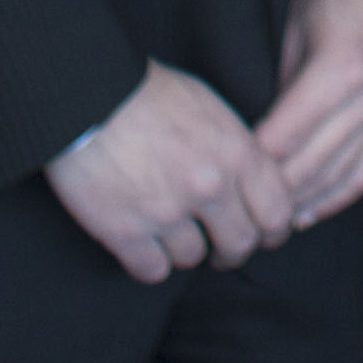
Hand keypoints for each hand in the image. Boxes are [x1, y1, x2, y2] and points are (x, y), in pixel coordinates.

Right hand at [42, 61, 299, 284]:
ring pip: (193, 258)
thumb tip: (249, 182)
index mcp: (237, 152)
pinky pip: (152, 270)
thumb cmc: (147, 91)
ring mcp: (167, 211)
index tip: (261, 235)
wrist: (85, 92)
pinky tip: (141, 244)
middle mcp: (210, 186)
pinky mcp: (125, 230)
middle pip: (240, 244)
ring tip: (170, 232)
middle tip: (218, 247)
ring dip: (184, 250)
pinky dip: (148, 262)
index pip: (276, 213)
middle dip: (231, 249)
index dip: (271, 231)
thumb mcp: (210, 107)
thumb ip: (235, 149)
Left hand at [246, 0, 362, 221]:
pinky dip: (334, 199)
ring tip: (264, 223)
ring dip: (299, 205)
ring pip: (336, 178)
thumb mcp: (292, 30)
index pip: (282, 138)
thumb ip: (279, 87)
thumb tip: (254, 139)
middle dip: (268, 196)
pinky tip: (306, 213)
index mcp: (339, 71)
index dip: (248, 164)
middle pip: (308, 167)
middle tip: (232, 213)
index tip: (219, 179)